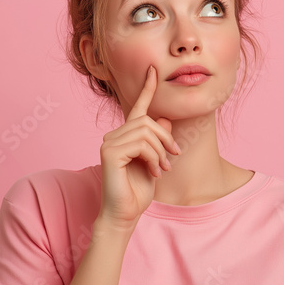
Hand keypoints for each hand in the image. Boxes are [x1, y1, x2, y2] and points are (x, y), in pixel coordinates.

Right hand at [97, 66, 179, 229]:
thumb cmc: (138, 189)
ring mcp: (109, 142)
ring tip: (163, 168)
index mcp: (125, 135)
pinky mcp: (110, 152)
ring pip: (146, 132)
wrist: (125, 213)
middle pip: (147, 121)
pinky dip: (153, 158)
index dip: (147, 88)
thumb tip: (163, 118)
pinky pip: (141, 144)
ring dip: (161, 152)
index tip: (154, 71)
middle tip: (174, 157)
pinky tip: (154, 172)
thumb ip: (158, 140)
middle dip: (165, 138)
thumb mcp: (155, 161)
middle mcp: (114, 135)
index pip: (137, 107)